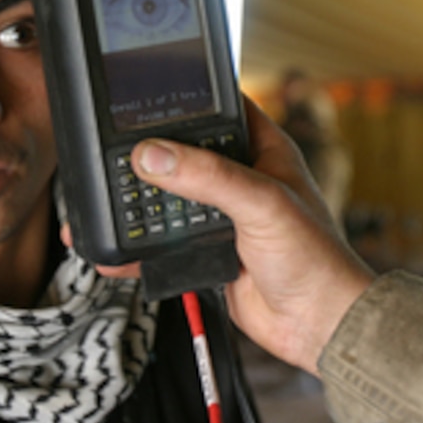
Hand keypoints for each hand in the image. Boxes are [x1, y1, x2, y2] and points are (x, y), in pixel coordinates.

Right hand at [116, 97, 374, 373]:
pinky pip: (166, 243)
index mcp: (263, 150)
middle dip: (152, 153)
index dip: (187, 100)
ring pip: (172, 198)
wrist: (318, 325)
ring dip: (142, 201)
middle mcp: (242, 179)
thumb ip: (209, 176)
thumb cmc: (316, 258)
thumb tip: (154, 154)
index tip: (146, 97)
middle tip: (113, 148)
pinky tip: (115, 248)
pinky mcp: (210, 251)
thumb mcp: (262, 203)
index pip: (220, 109)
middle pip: (186, 153)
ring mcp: (224, 216)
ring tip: (105, 195)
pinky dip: (140, 247)